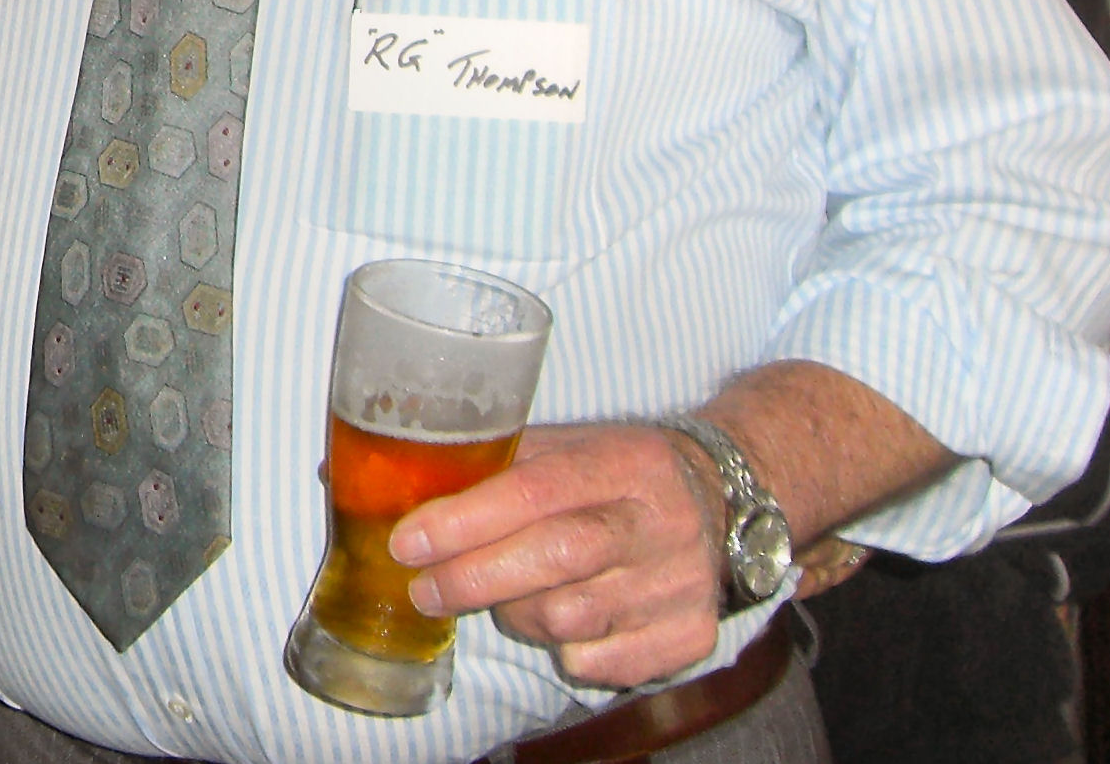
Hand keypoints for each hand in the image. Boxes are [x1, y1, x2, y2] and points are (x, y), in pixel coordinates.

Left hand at [390, 421, 722, 688]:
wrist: (719, 502)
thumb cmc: (613, 473)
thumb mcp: (565, 447)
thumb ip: (494, 467)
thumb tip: (390, 490)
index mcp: (624, 461)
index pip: (534, 491)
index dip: (464, 521)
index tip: (408, 542)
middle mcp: (661, 522)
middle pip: (555, 557)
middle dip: (473, 578)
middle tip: (423, 589)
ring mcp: (682, 583)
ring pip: (570, 618)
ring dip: (518, 613)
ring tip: (505, 594)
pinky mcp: (691, 635)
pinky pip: (602, 662)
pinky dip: (566, 650)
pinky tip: (561, 622)